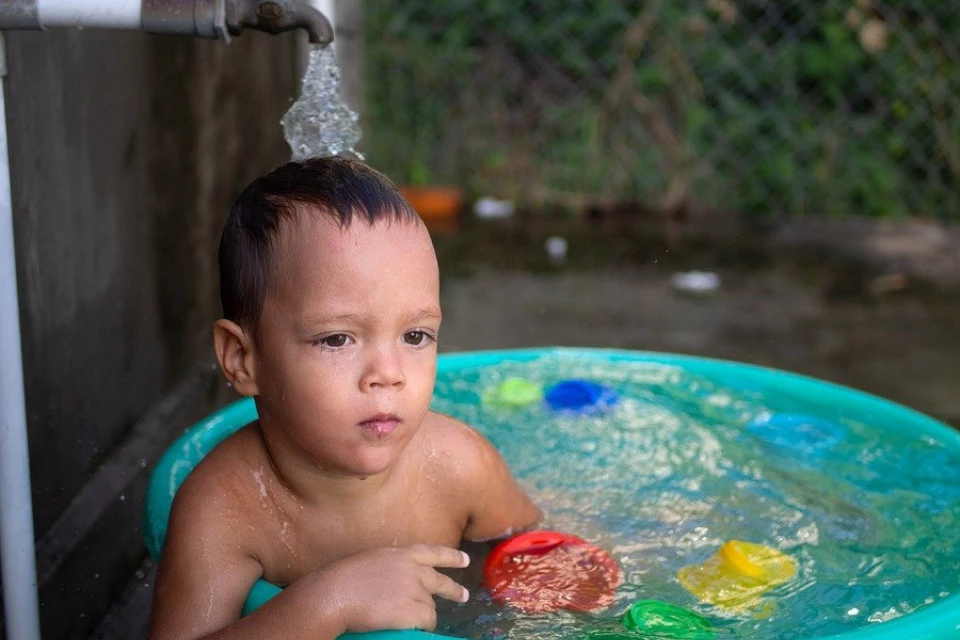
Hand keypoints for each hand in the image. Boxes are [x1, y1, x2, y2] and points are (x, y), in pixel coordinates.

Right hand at [312, 544, 470, 633]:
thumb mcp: (373, 560)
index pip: (433, 552)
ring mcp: (414, 590)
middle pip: (440, 581)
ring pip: (431, 606)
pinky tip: (413, 627)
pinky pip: (427, 621)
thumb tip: (399, 577)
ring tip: (409, 619)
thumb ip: (391, 566)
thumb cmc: (344, 578)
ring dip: (424, 613)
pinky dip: (423, 626)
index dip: (451, 557)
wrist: (335, 594)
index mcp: (402, 554)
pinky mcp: (413, 610)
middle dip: (454, 590)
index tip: (465, 560)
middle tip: (463, 596)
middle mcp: (413, 570)